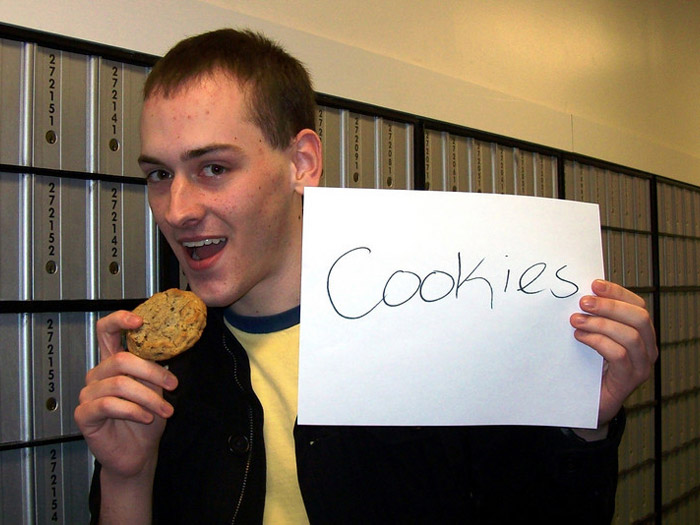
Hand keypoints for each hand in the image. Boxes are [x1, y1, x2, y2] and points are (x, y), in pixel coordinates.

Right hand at [74, 310, 177, 479]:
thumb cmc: (147, 419)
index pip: (107, 331)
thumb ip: (154, 367)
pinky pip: (109, 405)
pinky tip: (146, 418)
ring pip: (120, 384)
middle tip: (173, 385)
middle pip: (121, 359)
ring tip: (165, 410)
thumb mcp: (156, 388)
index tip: (140, 320)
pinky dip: (133, 410)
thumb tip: (170, 344)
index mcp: (114, 362)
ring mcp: (88, 394)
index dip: (120, 320)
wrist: (138, 453)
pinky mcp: (84, 414)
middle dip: (152, 372)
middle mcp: (98, 374)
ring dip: (149, 397)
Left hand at [570, 279, 656, 434]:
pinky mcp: (629, 380)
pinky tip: (580, 337)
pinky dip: (598, 342)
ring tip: (576, 320)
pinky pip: (619, 355)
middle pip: (639, 317)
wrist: (589, 403)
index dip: (617, 292)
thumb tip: (582, 294)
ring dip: (600, 323)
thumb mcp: (594, 337)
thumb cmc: (591, 367)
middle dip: (609, 306)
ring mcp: (641, 365)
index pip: (637, 305)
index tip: (594, 284)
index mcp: (641, 332)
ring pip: (630, 335)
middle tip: (583, 302)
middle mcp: (647, 348)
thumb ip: (595, 319)